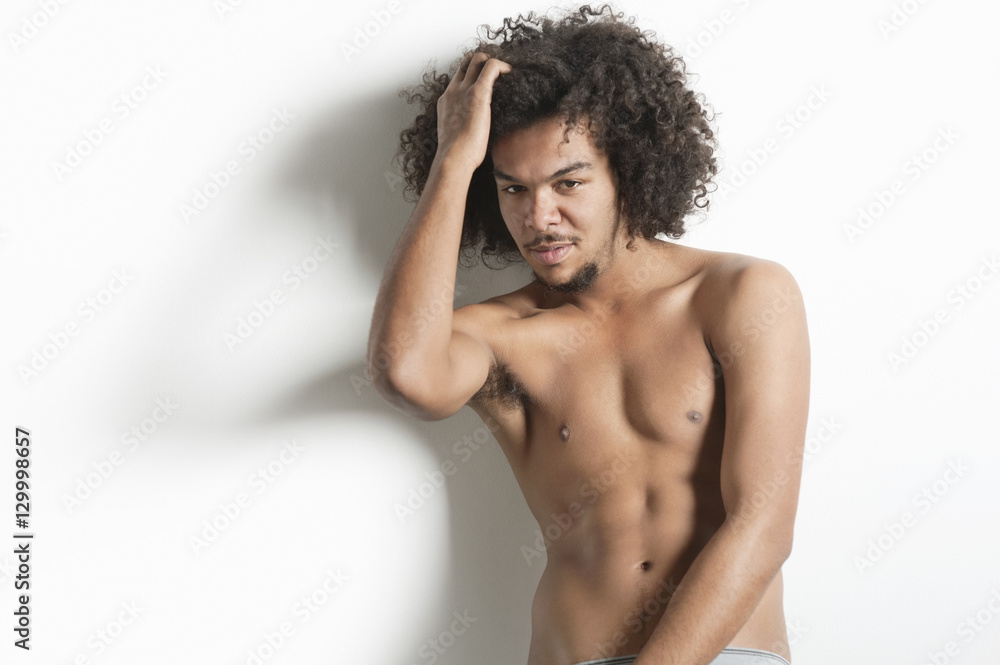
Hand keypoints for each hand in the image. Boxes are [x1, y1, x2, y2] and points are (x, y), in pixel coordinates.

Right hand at [435, 51, 511, 172]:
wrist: (453, 157)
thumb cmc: (457, 155)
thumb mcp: (455, 135)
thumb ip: (463, 125)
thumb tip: (475, 132)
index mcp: (447, 101)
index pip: (458, 77)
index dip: (472, 74)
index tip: (485, 80)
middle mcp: (454, 91)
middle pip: (466, 63)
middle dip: (482, 62)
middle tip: (498, 72)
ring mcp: (464, 90)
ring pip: (477, 59)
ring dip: (493, 61)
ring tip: (506, 72)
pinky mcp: (478, 93)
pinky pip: (491, 67)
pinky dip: (503, 66)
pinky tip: (511, 73)